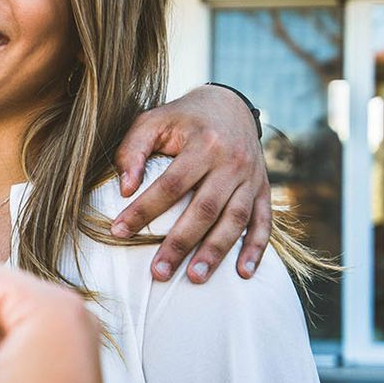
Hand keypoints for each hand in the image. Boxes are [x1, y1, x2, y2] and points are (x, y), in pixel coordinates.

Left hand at [112, 84, 271, 282]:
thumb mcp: (153, 120)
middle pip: (205, 208)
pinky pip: (264, 222)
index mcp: (204, 143)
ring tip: (194, 278)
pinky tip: (243, 273)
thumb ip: (133, 150)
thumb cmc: (183, 118)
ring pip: (235, 219)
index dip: (144, 210)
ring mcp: (252, 177)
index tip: (119, 232)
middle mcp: (232, 161)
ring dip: (216, 252)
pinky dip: (256, 249)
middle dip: (180, 243)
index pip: (171, 184)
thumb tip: (125, 189)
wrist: (230, 104)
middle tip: (158, 273)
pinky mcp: (263, 189)